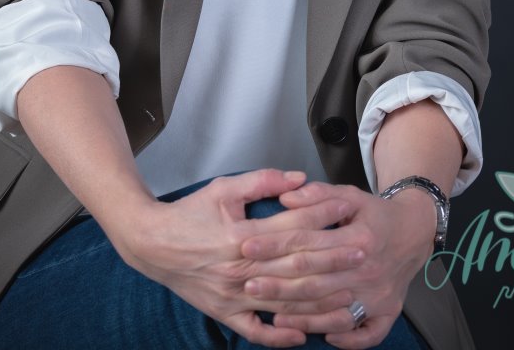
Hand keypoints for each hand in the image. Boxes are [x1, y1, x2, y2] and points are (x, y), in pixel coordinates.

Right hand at [106, 168, 355, 347]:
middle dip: (332, 259)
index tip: (348, 212)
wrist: (152, 244)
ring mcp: (234, 296)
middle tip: (362, 252)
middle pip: (296, 265)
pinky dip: (280, 335)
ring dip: (318, 300)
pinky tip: (302, 335)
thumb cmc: (189, 213)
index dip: (322, 218)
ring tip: (348, 296)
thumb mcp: (223, 188)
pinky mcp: (226, 313)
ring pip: (284, 301)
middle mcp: (241, 269)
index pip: (292, 227)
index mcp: (242, 234)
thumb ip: (262, 181)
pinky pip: (257, 331)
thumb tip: (299, 179)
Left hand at [238, 180, 436, 347]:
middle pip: (316, 283)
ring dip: (301, 316)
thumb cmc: (375, 214)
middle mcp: (368, 270)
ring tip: (271, 315)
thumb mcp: (350, 194)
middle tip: (248, 285)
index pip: (307, 243)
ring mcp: (379, 296)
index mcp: (359, 238)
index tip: (247, 247)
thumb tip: (285, 199)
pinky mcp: (387, 313)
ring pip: (333, 312)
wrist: (414, 232)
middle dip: (278, 285)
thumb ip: (318, 195)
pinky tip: (320, 337)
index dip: (274, 245)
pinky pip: (364, 334)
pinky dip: (343, 339)